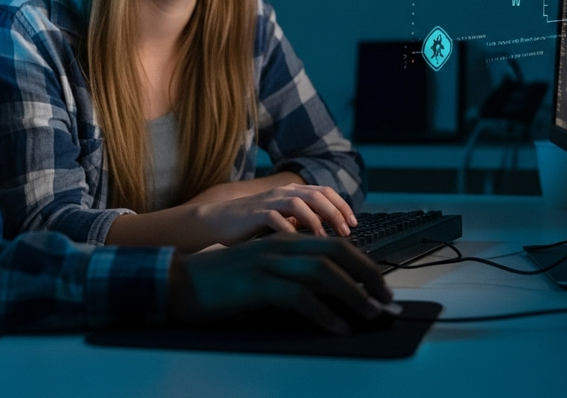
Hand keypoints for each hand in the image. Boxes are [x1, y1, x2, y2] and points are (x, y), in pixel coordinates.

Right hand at [168, 233, 392, 333]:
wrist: (180, 282)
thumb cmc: (223, 282)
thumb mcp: (262, 272)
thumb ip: (292, 275)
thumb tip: (330, 295)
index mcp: (282, 240)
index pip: (333, 244)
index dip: (361, 262)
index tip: (379, 285)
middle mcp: (279, 245)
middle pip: (334, 252)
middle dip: (366, 275)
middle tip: (385, 299)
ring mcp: (267, 262)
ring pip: (322, 272)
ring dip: (352, 294)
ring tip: (370, 313)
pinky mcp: (256, 283)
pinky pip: (298, 296)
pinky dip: (324, 313)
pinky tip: (337, 327)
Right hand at [197, 183, 357, 244]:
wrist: (215, 223)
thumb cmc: (250, 227)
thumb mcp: (281, 222)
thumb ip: (301, 223)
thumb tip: (329, 236)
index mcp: (290, 192)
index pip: (324, 191)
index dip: (342, 205)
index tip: (354, 224)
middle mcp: (281, 192)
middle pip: (317, 195)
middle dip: (335, 213)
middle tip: (347, 232)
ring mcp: (268, 201)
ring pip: (299, 202)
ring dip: (317, 220)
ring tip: (327, 239)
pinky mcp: (253, 214)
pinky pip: (276, 217)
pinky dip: (290, 230)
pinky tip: (299, 245)